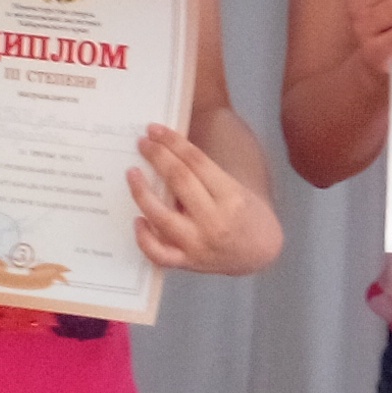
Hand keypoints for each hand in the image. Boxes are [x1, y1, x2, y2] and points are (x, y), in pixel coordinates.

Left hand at [131, 125, 284, 276]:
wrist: (259, 252)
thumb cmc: (245, 214)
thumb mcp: (234, 188)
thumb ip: (203, 174)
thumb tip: (167, 150)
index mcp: (231, 196)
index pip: (196, 161)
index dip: (172, 142)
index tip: (155, 130)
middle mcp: (215, 221)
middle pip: (179, 181)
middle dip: (157, 157)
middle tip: (143, 143)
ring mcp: (199, 244)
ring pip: (162, 216)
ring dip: (142, 192)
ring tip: (132, 173)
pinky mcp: (188, 262)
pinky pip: (159, 253)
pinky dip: (144, 238)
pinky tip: (138, 220)